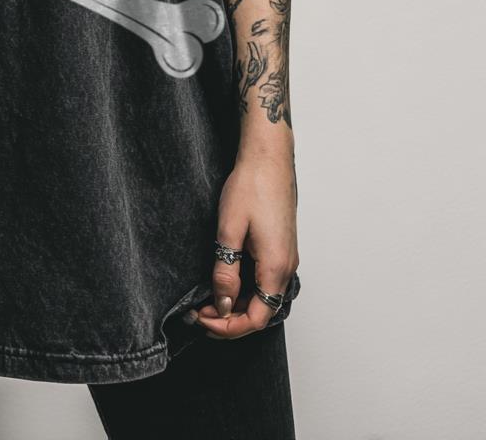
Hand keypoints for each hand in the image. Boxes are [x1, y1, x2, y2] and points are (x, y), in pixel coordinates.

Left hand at [192, 148, 298, 339]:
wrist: (269, 158)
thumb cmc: (251, 186)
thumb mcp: (229, 230)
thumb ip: (226, 271)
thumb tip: (223, 304)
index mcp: (276, 267)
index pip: (256, 318)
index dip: (228, 327)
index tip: (202, 319)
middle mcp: (287, 267)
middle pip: (261, 311)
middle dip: (229, 319)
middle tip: (198, 312)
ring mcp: (286, 257)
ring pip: (263, 297)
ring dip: (237, 304)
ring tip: (207, 299)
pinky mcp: (281, 248)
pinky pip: (265, 280)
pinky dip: (245, 289)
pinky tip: (225, 281)